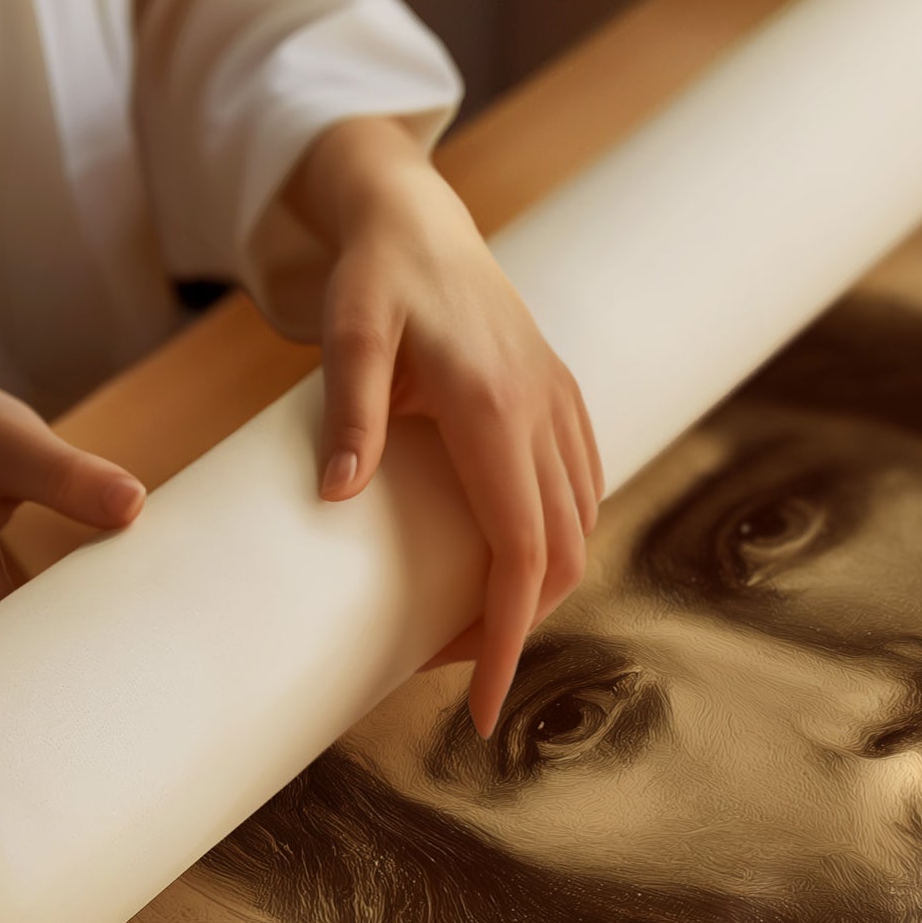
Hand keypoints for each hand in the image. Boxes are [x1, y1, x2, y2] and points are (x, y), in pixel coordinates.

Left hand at [281, 118, 603, 737]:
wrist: (420, 217)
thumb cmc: (375, 275)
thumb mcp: (347, 331)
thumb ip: (349, 410)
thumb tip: (339, 496)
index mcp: (492, 406)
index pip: (519, 549)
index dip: (507, 637)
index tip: (482, 704)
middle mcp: (542, 411)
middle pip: (560, 554)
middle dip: (519, 628)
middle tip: (457, 672)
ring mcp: (561, 405)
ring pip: (578, 527)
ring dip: (538, 589)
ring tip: (478, 626)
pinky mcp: (562, 400)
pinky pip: (582, 490)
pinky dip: (557, 542)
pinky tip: (515, 562)